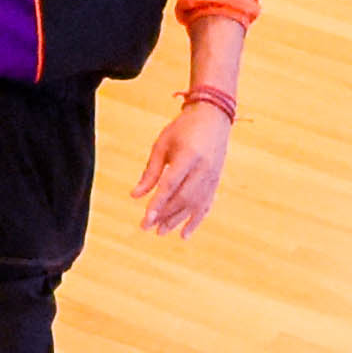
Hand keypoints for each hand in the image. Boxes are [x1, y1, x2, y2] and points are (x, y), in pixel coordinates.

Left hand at [135, 100, 230, 236]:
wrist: (214, 118)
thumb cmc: (183, 129)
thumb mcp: (162, 145)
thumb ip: (150, 171)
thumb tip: (135, 195)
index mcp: (189, 156)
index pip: (171, 184)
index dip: (158, 202)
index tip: (146, 218)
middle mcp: (204, 169)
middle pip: (183, 198)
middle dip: (165, 215)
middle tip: (147, 227)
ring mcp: (213, 177)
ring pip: (195, 205)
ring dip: (177, 220)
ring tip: (160, 232)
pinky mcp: (216, 182)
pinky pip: (206, 205)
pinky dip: (195, 221)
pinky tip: (184, 234)